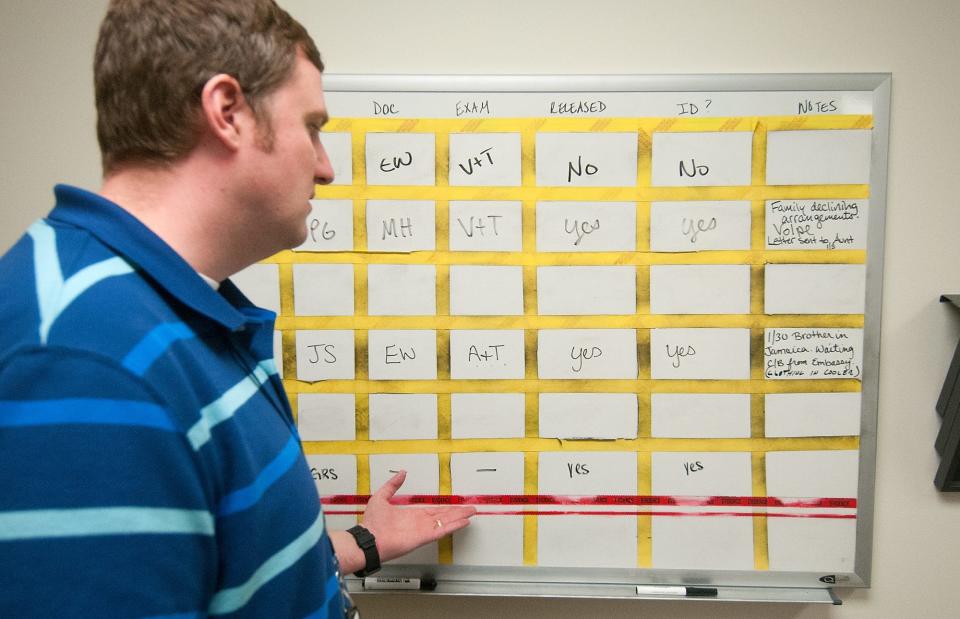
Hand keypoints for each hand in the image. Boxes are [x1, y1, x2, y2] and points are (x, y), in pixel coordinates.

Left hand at [360, 470, 476, 562]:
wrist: (368, 538)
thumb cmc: (372, 522)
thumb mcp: (381, 497)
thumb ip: (392, 485)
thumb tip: (402, 473)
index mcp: (412, 515)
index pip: (434, 511)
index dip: (446, 508)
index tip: (455, 505)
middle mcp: (420, 523)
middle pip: (444, 516)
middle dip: (457, 512)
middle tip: (470, 509)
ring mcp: (423, 530)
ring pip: (446, 522)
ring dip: (459, 517)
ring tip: (471, 513)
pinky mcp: (424, 537)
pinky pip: (442, 530)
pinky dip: (454, 526)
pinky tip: (464, 522)